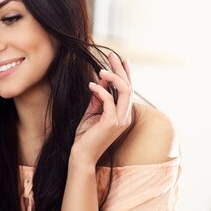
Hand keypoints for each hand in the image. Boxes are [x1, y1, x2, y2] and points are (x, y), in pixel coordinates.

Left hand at [71, 52, 133, 166]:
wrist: (81, 156)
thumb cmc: (86, 136)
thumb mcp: (92, 112)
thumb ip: (98, 97)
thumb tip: (101, 80)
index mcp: (123, 114)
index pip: (128, 89)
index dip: (126, 73)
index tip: (120, 59)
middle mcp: (126, 116)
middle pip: (128, 86)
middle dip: (120, 69)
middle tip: (111, 54)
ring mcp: (121, 120)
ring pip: (124, 91)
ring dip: (113, 77)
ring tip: (101, 69)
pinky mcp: (111, 122)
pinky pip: (109, 100)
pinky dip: (100, 90)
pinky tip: (91, 85)